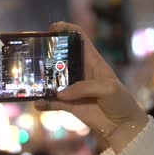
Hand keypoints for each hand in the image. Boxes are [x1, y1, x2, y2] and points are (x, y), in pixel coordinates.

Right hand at [35, 22, 148, 152]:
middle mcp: (80, 72)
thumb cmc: (120, 101)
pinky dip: (43, 103)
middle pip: (60, 57)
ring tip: (31, 80)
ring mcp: (73, 89)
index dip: (67, 30)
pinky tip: (37, 103)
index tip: (53, 28)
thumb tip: (61, 93)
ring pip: (52, 80)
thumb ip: (84, 87)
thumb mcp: (108, 88)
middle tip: (35, 54)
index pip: (79, 38)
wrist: (123, 126)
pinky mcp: (68, 105)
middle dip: (47, 54)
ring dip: (41, 80)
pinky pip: (51, 102)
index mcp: (93, 61)